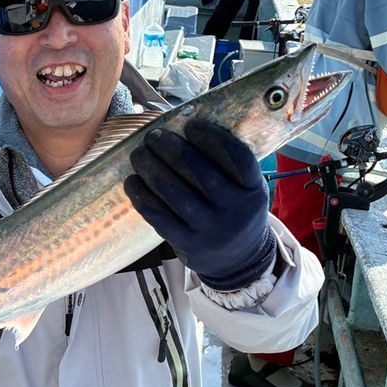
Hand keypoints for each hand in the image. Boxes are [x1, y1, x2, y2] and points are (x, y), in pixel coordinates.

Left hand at [125, 118, 275, 291]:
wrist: (240, 261)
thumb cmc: (235, 210)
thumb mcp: (245, 189)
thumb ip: (225, 165)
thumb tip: (185, 125)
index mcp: (254, 190)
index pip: (238, 158)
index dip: (213, 138)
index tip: (190, 125)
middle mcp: (237, 211)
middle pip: (202, 173)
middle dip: (173, 149)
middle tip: (154, 136)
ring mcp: (213, 231)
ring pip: (177, 195)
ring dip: (153, 170)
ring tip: (139, 154)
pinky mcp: (190, 246)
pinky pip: (161, 218)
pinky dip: (144, 198)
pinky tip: (133, 182)